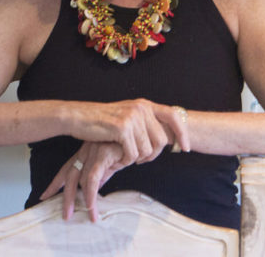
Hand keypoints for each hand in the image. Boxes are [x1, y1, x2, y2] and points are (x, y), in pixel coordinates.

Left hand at [39, 141, 124, 221]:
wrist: (140, 134)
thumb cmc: (128, 145)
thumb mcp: (112, 163)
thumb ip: (102, 175)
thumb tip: (95, 190)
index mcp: (85, 152)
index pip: (66, 169)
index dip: (55, 183)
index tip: (45, 195)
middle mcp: (86, 150)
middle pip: (69, 175)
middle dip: (66, 196)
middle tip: (65, 214)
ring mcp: (93, 151)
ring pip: (81, 180)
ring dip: (83, 201)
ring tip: (88, 215)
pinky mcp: (103, 154)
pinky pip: (93, 177)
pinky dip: (91, 193)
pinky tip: (92, 205)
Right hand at [71, 100, 190, 165]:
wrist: (78, 117)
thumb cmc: (102, 122)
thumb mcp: (127, 116)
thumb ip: (144, 122)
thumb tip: (165, 137)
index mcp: (144, 104)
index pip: (173, 116)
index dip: (182, 133)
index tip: (186, 148)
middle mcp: (141, 108)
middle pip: (161, 140)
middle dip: (153, 155)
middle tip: (140, 160)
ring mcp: (132, 117)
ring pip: (147, 150)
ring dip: (136, 159)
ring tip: (124, 155)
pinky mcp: (122, 128)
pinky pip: (133, 154)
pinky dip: (126, 160)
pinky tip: (117, 156)